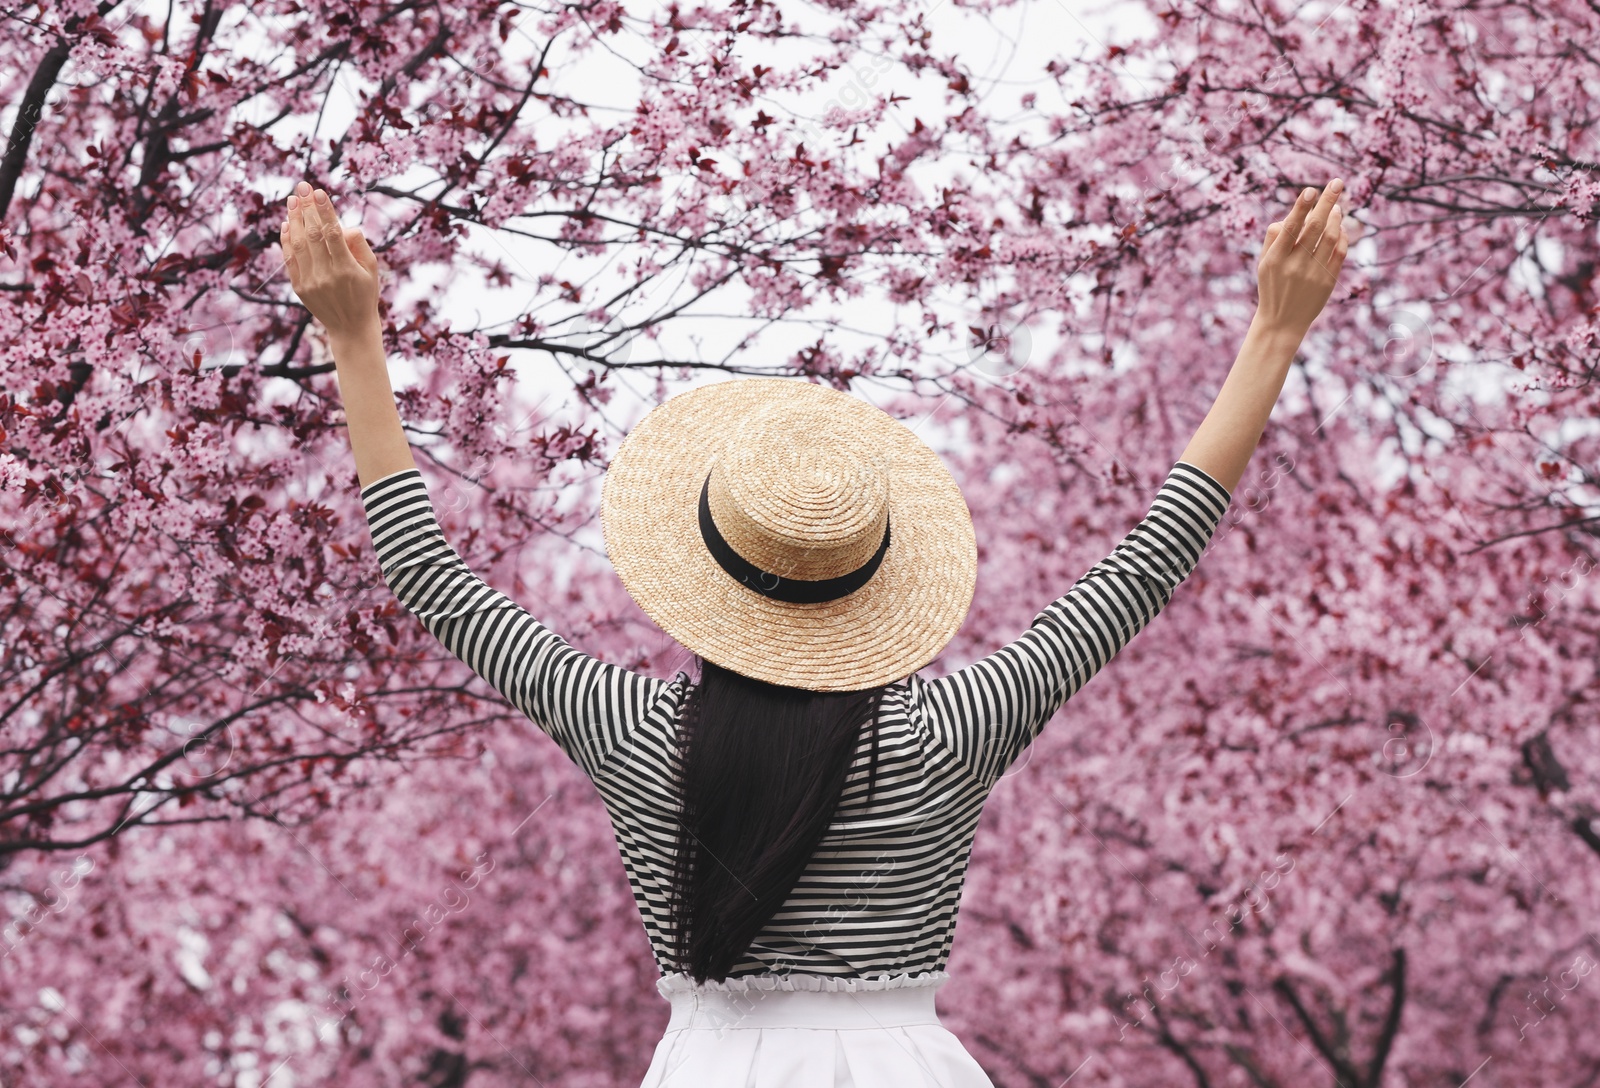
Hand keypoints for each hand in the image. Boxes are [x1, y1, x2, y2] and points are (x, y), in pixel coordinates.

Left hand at [280, 180, 380, 338]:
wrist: (351, 328)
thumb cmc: (365, 294)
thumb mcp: (372, 269)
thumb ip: (358, 245)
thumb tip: (342, 225)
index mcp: (347, 269)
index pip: (333, 233)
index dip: (324, 211)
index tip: (318, 192)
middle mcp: (326, 275)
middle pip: (313, 234)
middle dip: (306, 208)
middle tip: (302, 186)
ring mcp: (310, 281)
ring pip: (298, 244)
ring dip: (294, 219)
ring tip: (293, 200)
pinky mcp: (299, 287)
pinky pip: (289, 258)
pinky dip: (286, 239)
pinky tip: (286, 224)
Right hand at [1254, 178, 1349, 337]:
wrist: (1281, 322)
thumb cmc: (1272, 286)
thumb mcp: (1263, 264)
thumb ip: (1273, 238)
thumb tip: (1292, 214)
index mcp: (1274, 259)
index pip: (1290, 227)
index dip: (1301, 207)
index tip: (1311, 189)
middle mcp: (1294, 265)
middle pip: (1314, 227)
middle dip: (1327, 202)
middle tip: (1337, 183)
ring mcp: (1313, 274)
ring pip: (1330, 237)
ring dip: (1336, 217)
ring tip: (1337, 206)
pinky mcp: (1328, 281)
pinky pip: (1339, 252)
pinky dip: (1342, 236)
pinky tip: (1340, 227)